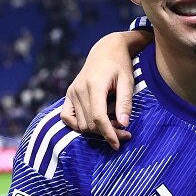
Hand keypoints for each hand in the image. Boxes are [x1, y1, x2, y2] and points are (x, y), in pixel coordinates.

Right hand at [61, 31, 142, 149]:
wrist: (106, 51)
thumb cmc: (120, 66)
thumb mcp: (128, 82)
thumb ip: (125, 103)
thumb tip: (124, 124)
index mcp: (94, 86)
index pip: (98, 118)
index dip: (108, 134)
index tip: (118, 144)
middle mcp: (79, 90)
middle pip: (90, 124)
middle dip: (106, 133)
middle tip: (124, 133)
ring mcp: (71, 92)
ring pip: (80, 124)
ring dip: (96, 131)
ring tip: (114, 125)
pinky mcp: (68, 95)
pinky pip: (67, 118)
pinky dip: (79, 125)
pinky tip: (94, 124)